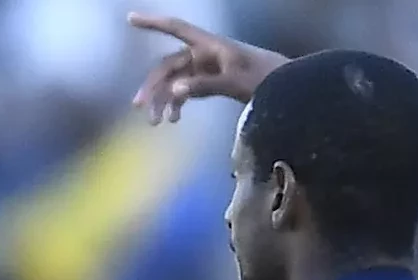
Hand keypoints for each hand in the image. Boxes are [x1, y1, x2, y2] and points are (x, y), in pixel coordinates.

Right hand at [127, 11, 287, 122]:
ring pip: (175, 81)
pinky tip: (174, 119)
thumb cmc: (265, 78)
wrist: (287, 88)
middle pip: (169, 65)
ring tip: (157, 123)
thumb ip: (205, 86)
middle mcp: (205, 53)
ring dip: (163, 99)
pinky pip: (187, 90)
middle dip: (153, 85)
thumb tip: (174, 91)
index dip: (153, 23)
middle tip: (141, 108)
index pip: (176, 28)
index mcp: (210, 45)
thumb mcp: (235, 83)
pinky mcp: (212, 82)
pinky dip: (178, 103)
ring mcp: (207, 68)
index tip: (130, 19)